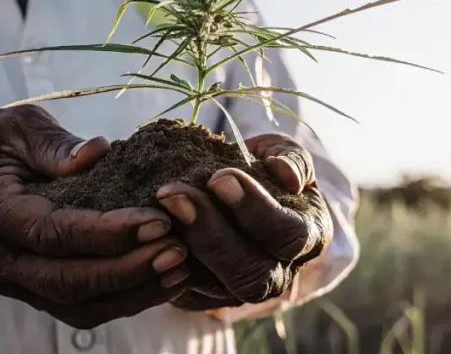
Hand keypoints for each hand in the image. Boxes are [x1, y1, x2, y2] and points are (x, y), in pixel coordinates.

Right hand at [0, 105, 189, 327]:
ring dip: (132, 293)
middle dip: (126, 270)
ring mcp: (11, 282)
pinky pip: (81, 310)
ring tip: (179, 269)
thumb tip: (97, 152)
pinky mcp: (32, 293)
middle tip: (177, 250)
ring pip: (76, 307)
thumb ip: (54, 143)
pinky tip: (164, 282)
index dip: (107, 232)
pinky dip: (125, 301)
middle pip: (65, 280)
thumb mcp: (19, 125)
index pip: (51, 232)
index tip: (158, 220)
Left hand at [156, 133, 332, 308]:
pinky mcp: (204, 297)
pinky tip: (142, 232)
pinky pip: (184, 290)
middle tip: (172, 194)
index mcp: (307, 237)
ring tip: (155, 209)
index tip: (219, 177)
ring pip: (215, 286)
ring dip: (180, 246)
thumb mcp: (280, 152)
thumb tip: (284, 173)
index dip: (254, 209)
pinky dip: (162, 262)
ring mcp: (240, 290)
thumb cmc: (261, 168)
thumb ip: (290, 157)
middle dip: (210, 232)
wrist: (231, 191)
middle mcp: (279, 273)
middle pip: (251, 271)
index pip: (288, 235)